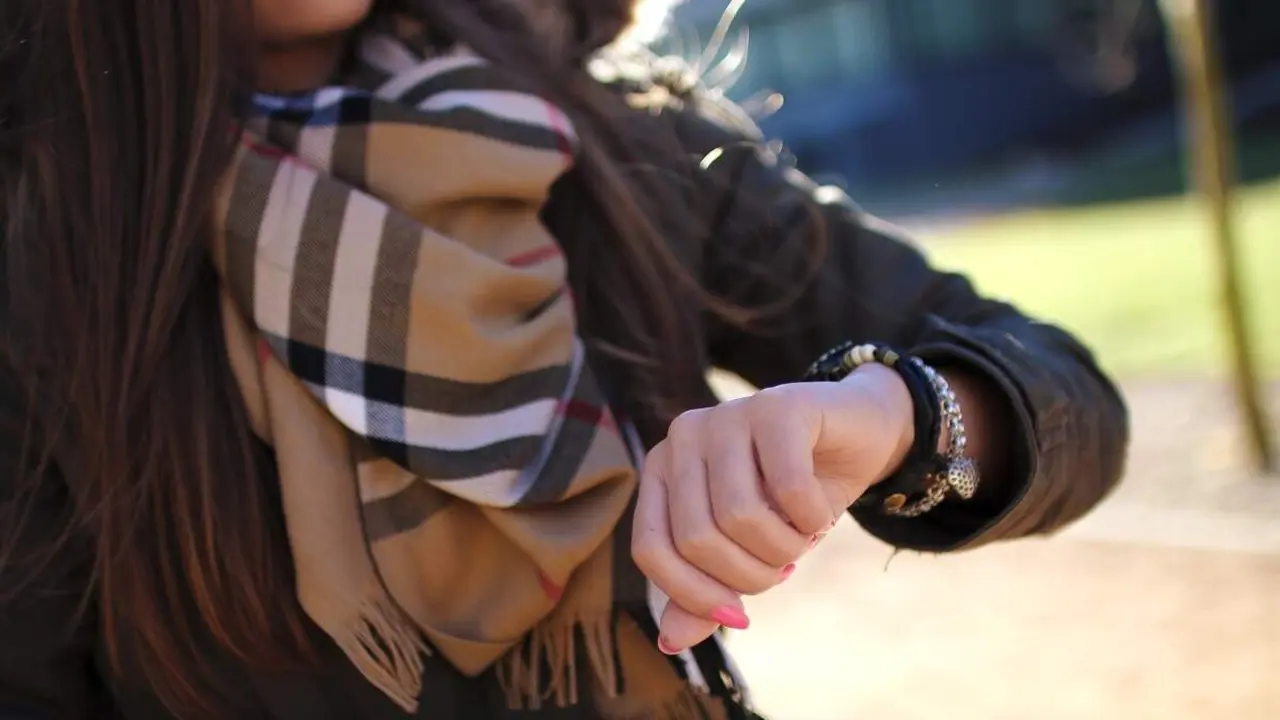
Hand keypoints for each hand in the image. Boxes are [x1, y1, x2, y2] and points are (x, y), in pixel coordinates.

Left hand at [631, 363, 914, 652]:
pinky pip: (788, 488)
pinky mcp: (779, 406)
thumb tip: (670, 642)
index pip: (650, 549)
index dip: (694, 596)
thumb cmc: (792, 499)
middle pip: (697, 538)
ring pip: (739, 517)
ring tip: (800, 538)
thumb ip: (705, 592)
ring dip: (783, 548)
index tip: (740, 617)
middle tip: (783, 567)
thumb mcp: (747, 551)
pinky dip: (811, 520)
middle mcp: (684, 436)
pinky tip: (819, 514)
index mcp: (662, 469)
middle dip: (749, 575)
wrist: (858, 435)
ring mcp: (729, 414)